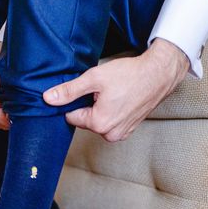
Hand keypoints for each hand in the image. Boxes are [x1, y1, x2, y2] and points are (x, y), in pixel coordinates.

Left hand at [43, 39, 189, 141]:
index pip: (71, 116)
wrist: (158, 74)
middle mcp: (109, 134)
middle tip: (103, 90)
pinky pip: (111, 123)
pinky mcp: (129, 130)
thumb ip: (69, 91)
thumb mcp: (94, 78)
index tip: (88, 90)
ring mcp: (121, 134)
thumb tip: (49, 99)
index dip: (75, 101)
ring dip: (101, 109)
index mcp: (98, 123)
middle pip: (85, 120)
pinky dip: (112, 112)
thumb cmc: (130, 74)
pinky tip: (120, 99)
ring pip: (98, 122)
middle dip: (89, 105)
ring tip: (114, 94)